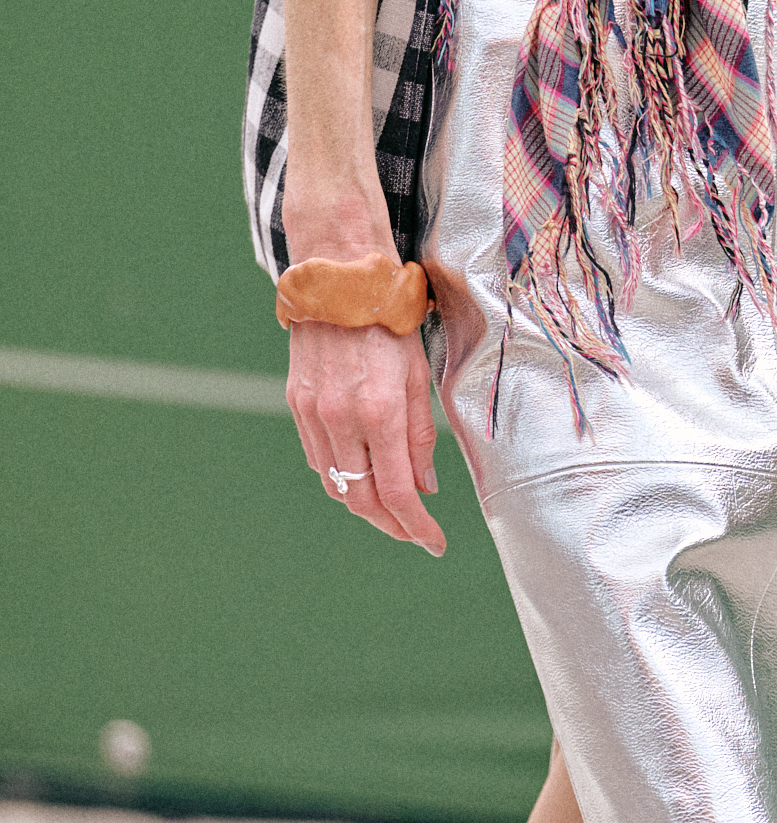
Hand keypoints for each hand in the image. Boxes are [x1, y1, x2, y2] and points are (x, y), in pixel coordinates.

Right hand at [286, 319, 445, 554]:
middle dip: (390, 524)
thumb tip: (425, 488)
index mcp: (380, 411)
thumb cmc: (390, 323)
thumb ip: (421, 436)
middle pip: (361, 499)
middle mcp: (341, 418)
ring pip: (335, 483)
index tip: (434, 542)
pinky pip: (318, 457)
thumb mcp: (418, 376)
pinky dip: (341, 475)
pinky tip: (362, 474)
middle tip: (415, 532)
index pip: (397, 492)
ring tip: (393, 509)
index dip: (416, 526)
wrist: (341, 280)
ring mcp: (313, 413)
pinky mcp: (297, 404)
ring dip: (364, 505)